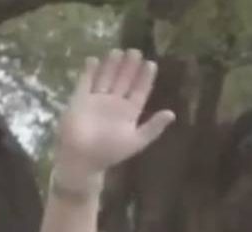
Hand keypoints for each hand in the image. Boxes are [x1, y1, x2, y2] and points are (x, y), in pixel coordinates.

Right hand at [55, 49, 174, 183]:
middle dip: (129, 67)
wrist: (82, 160)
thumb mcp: (136, 141)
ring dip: (111, 65)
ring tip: (118, 51)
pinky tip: (94, 60)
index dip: (145, 78)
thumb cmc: (109, 152)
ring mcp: (96, 100)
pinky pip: (85, 82)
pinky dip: (89, 72)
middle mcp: (114, 104)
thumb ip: (153, 127)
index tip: (151, 64)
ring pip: (106, 78)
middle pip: (124, 81)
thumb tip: (172, 114)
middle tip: (135, 51)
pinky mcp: (79, 100)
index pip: (139, 91)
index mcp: (128, 113)